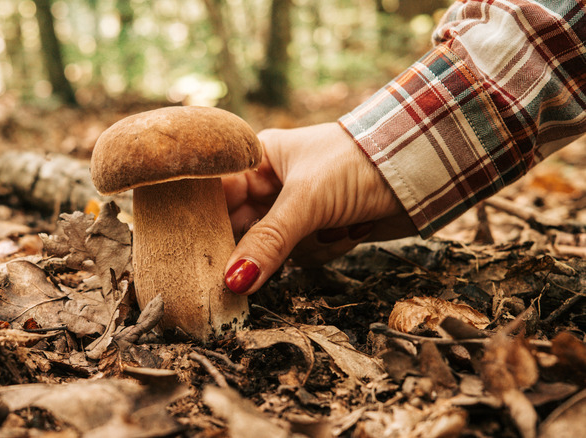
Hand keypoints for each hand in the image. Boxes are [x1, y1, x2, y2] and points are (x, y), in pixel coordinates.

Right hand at [222, 122, 415, 294]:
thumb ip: (268, 241)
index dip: (204, 224)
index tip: (193, 254)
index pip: (216, 195)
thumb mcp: (306, 199)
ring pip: (274, 250)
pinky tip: (349, 230)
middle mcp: (271, 186)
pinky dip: (324, 250)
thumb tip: (233, 281)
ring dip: (303, 248)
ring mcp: (296, 211)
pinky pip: (302, 257)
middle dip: (255, 248)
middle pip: (242, 229)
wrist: (421, 171)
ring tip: (333, 227)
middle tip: (250, 268)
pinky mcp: (319, 231)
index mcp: (258, 160)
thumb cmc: (357, 163)